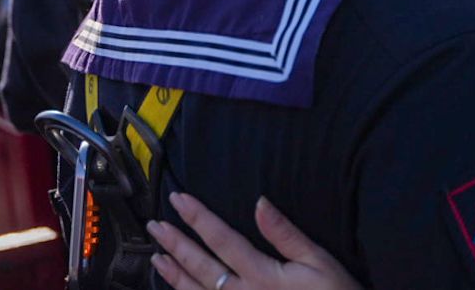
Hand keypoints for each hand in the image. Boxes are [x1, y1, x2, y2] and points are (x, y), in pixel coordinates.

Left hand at [148, 192, 361, 289]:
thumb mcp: (318, 261)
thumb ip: (286, 234)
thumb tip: (260, 202)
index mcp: (262, 275)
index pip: (222, 239)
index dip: (198, 217)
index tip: (179, 199)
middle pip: (201, 266)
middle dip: (176, 243)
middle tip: (155, 224)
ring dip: (174, 274)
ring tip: (157, 256)